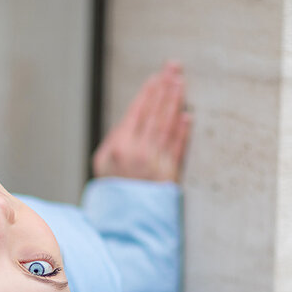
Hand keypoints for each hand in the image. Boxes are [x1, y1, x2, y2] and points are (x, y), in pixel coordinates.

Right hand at [92, 61, 190, 182]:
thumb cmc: (114, 191)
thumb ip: (116, 139)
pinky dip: (183, 131)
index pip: (136, 112)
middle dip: (165, 88)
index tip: (157, 77)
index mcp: (118, 147)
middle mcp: (136, 153)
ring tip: (181, 84)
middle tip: (174, 68)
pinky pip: (177, 148)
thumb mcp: (104, 164)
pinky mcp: (169, 176)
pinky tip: (187, 116)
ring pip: (167, 126)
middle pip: (154, 113)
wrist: (123, 223)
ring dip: (175, 102)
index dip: (148, 93)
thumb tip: (133, 118)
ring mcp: (154, 164)